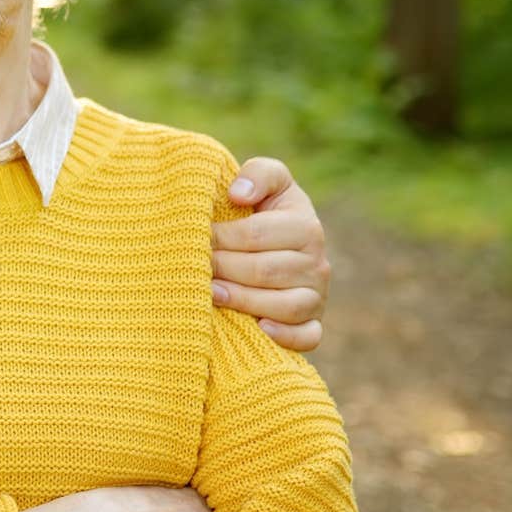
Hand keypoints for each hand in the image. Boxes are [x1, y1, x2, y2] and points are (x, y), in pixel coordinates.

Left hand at [211, 156, 330, 351]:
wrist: (276, 247)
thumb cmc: (263, 213)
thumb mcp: (267, 184)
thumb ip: (259, 174)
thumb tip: (239, 194)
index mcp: (306, 226)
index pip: (257, 234)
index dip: (221, 236)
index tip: (196, 237)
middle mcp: (317, 263)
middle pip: (265, 271)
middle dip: (223, 268)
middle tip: (193, 268)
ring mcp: (317, 296)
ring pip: (286, 306)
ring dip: (244, 301)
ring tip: (211, 293)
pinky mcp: (313, 324)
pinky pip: (308, 337)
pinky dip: (286, 336)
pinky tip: (259, 328)